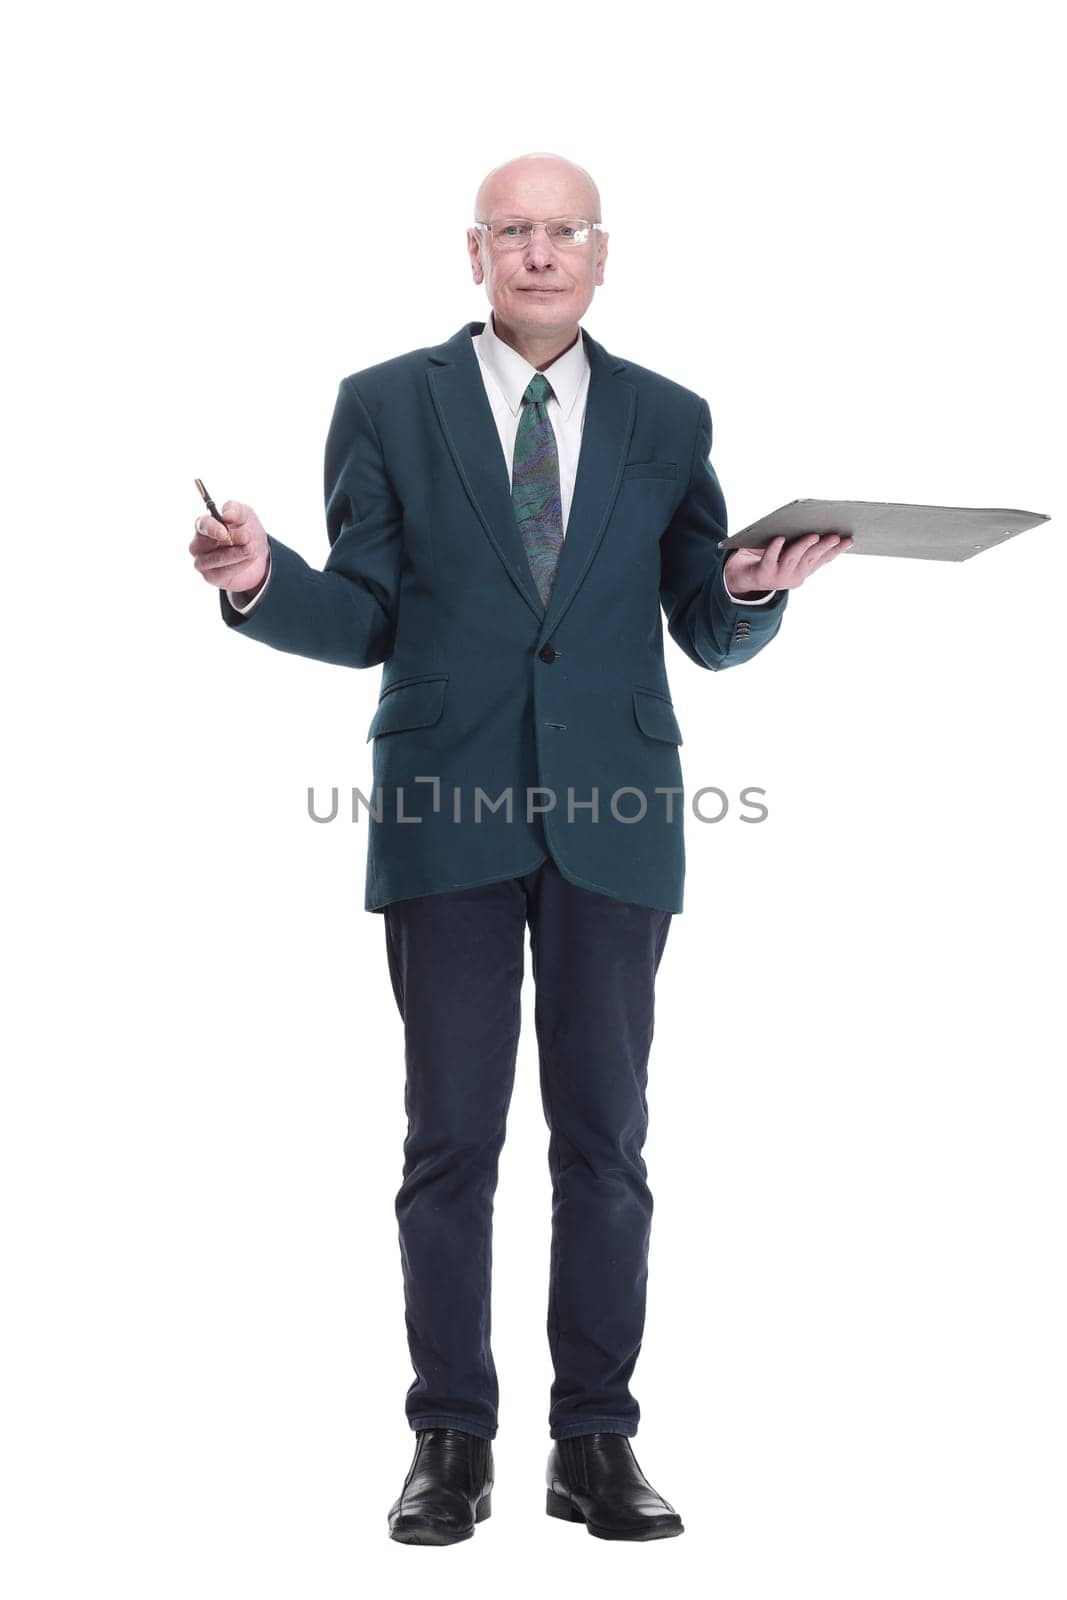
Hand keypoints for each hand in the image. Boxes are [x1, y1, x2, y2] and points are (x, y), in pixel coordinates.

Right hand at [190, 500, 268, 595]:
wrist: (259, 554)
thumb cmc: (246, 531)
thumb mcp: (246, 515)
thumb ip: (235, 510)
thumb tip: (226, 515)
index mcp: (204, 525)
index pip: (202, 525)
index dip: (212, 528)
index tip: (225, 532)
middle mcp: (198, 544)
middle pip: (208, 542)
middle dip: (230, 540)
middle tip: (247, 538)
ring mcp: (202, 562)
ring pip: (215, 559)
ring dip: (236, 554)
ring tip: (252, 549)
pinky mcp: (211, 576)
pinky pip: (222, 572)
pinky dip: (238, 565)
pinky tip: (249, 559)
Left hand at [724, 532, 853, 595]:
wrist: (742, 577)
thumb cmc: (769, 558)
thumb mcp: (788, 551)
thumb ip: (801, 543)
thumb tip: (816, 523)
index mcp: (803, 570)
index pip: (823, 559)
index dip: (837, 550)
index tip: (850, 539)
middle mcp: (794, 576)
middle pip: (811, 558)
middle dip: (824, 547)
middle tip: (835, 536)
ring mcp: (778, 576)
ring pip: (793, 559)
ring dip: (803, 546)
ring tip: (812, 535)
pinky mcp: (762, 573)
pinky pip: (769, 559)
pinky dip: (774, 548)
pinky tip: (779, 538)